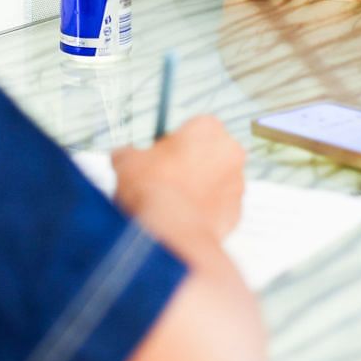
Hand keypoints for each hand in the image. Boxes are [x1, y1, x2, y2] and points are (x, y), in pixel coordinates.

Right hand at [112, 115, 246, 241]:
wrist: (171, 233)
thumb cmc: (153, 191)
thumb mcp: (127, 162)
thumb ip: (128, 154)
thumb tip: (122, 157)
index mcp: (207, 128)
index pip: (193, 127)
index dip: (173, 143)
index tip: (159, 156)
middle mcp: (229, 151)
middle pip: (209, 153)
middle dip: (191, 164)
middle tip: (165, 180)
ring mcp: (237, 183)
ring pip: (217, 182)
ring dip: (199, 189)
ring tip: (171, 204)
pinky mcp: (237, 212)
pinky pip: (220, 209)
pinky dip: (204, 213)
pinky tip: (183, 220)